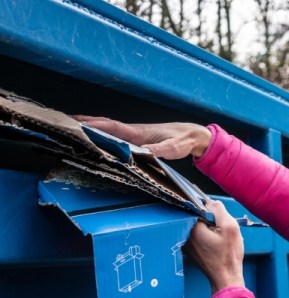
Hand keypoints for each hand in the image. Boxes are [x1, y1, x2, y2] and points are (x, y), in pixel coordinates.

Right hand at [72, 116, 211, 158]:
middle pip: (105, 126)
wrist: (193, 136)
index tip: (76, 124)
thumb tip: (142, 153)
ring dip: (93, 128)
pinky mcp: (140, 139)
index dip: (94, 125)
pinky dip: (105, 135)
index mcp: (139, 132)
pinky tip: (99, 140)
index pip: (112, 126)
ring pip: (110, 130)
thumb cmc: (184, 140)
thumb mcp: (173, 148)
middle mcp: (134, 131)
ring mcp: (136, 135)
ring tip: (75, 130)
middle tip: (65, 124)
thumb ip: (158, 150)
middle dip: (86, 124)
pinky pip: (118, 136)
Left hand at [184, 199, 245, 293]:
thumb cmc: (229, 255)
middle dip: (209, 219)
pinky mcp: (190, 250)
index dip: (209, 209)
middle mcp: (185, 235)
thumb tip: (210, 202)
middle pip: (196, 216)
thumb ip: (218, 209)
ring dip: (208, 228)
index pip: (195, 206)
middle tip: (220, 229)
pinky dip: (206, 236)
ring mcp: (186, 244)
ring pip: (197, 226)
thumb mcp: (230, 227)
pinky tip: (216, 244)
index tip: (217, 217)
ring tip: (219, 238)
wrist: (226, 278)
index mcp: (192, 227)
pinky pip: (197, 236)